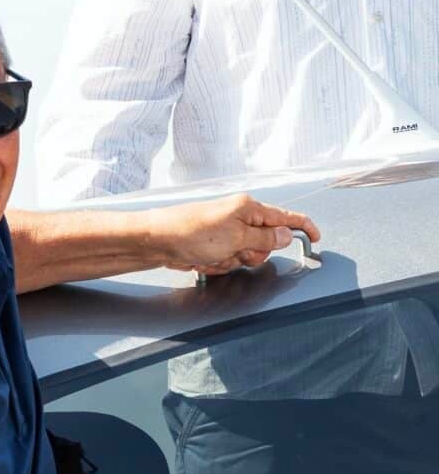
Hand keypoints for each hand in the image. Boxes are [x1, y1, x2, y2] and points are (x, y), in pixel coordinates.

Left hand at [149, 194, 319, 274]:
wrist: (157, 241)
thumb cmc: (191, 232)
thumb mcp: (237, 237)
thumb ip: (266, 238)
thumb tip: (288, 235)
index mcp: (249, 208)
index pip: (286, 217)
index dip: (303, 227)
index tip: (316, 239)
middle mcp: (238, 218)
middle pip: (266, 244)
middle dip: (253, 255)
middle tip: (235, 253)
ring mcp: (225, 232)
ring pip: (246, 257)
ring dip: (231, 262)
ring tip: (213, 256)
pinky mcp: (212, 246)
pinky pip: (227, 262)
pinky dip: (217, 265)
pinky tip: (202, 260)